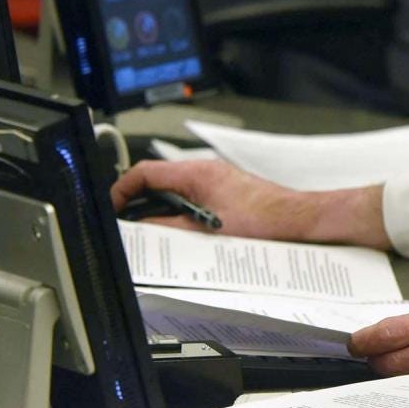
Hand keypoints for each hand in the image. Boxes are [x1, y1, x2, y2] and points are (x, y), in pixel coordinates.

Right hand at [110, 159, 388, 247]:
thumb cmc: (264, 222)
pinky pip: (192, 200)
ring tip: (151, 235)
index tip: (110, 208)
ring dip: (160, 211)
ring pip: (174, 193)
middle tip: (125, 227)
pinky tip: (181, 235)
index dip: (121, 190)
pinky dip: (179, 214)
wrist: (298, 222)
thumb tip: (141, 231)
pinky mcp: (226, 194)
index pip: (145, 172)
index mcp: (196, 174)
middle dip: (138, 203)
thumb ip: (169, 228)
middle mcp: (205, 172)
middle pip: (157, 182)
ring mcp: (216, 182)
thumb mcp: (205, 232)